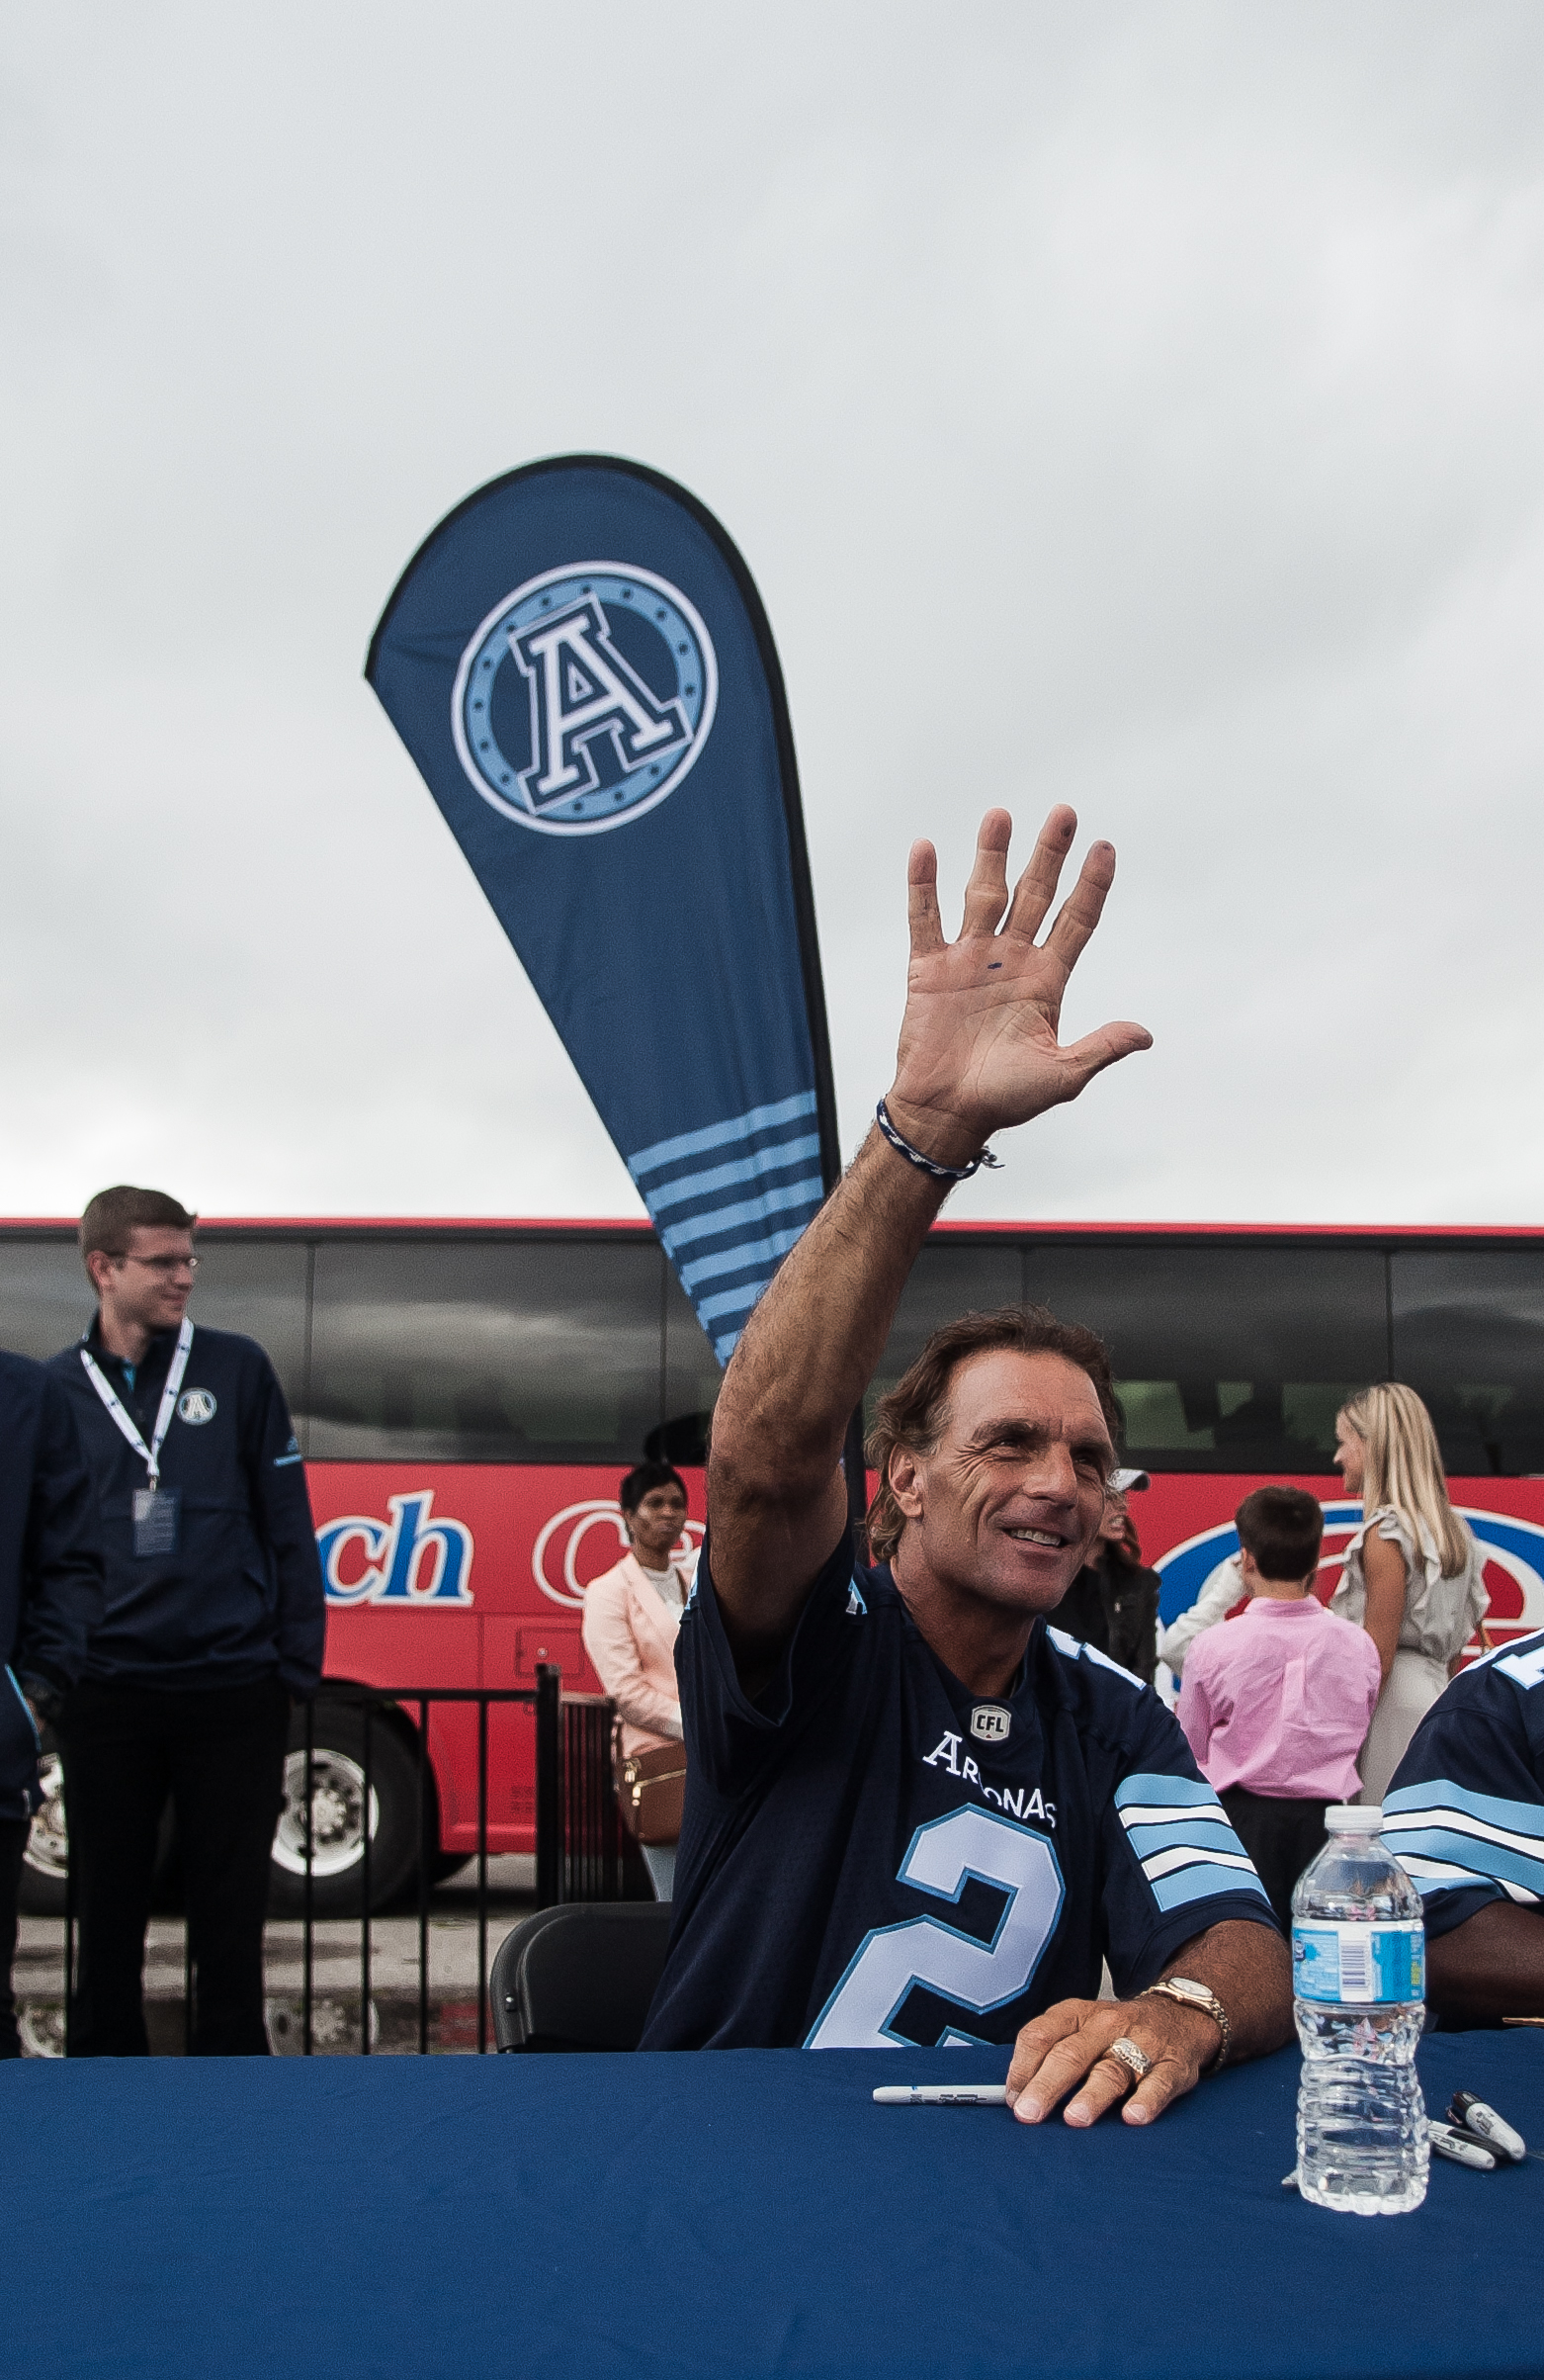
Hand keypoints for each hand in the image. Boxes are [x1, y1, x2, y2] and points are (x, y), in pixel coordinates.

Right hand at [886, 805, 1150, 1167]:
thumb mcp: (1062, 1077)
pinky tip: (925, 850)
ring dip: (991, 856)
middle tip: (1065, 813)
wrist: (945, 1114)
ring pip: (983, 895)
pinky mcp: (928, 968)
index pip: (1076, 921)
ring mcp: (969, 960)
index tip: (1105, 848)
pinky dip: (923, 886)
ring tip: (1000, 815)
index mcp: (1046, 980)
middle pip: (1034, 894)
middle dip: (1049, 854)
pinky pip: (925, 919)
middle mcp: (1011, 960)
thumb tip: (1145, 1035)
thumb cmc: (1005, 1099)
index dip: (1091, 886)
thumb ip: (1100, 1048)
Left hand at [1005, 1992, 1220, 2128]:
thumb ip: (1051, 2055)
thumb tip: (1016, 2096)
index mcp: (1077, 2014)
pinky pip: (1159, 2082)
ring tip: (1075, 2118)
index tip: (1013, 2099)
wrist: (1179, 2016)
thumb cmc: (1118, 2032)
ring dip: (1091, 2095)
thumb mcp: (1082, 2029)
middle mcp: (1107, 2025)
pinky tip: (1133, 2116)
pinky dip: (1147, 2100)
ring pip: (1111, 2070)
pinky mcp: (1173, 2065)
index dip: (1022, 2067)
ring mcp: (1142, 2043)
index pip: (1041, 2035)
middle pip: (1071, 2055)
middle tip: (1029, 2113)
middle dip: (1047, 2085)